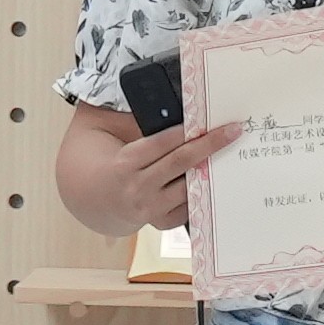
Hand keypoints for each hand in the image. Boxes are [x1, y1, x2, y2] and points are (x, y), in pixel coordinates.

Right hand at [99, 117, 242, 231]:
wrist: (89, 197)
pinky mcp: (159, 222)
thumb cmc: (105, 157)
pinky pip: (187, 208)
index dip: (188, 131)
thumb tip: (170, 102)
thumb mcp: (107, 131)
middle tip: (234, 131)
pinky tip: (215, 177)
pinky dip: (201, 192)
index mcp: (124, 163)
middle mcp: (137, 188)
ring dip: (210, 170)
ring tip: (232, 153)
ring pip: (188, 187)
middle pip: (180, 163)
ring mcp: (149, 209)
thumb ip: (132, 116)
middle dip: (210, 145)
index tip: (211, 120)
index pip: (163, 143)